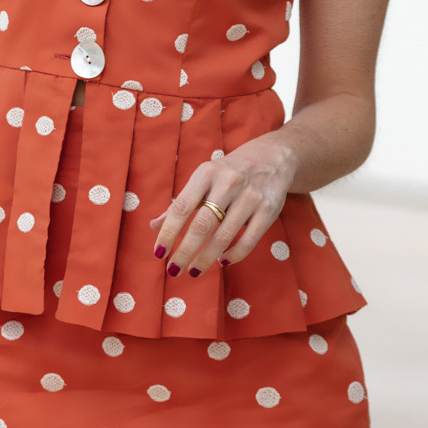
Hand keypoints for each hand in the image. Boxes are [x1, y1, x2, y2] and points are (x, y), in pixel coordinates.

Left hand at [151, 132, 298, 277]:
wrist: (273, 157)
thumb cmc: (229, 172)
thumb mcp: (204, 179)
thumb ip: (181, 203)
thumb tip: (153, 226)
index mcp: (206, 173)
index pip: (182, 207)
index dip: (169, 232)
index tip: (159, 253)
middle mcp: (228, 182)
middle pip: (202, 225)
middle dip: (185, 251)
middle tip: (173, 270)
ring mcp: (250, 196)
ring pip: (224, 235)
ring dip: (206, 257)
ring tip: (194, 271)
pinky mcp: (268, 209)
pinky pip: (249, 239)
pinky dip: (234, 254)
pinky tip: (222, 261)